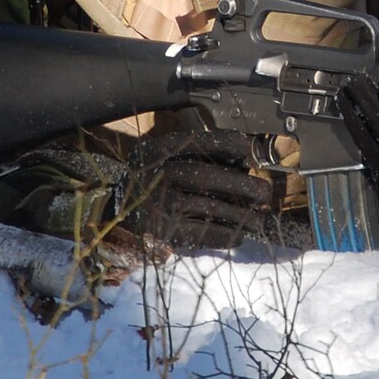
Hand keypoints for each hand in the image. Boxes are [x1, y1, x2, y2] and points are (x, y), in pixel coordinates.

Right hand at [117, 130, 284, 248]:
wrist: (114, 218)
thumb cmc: (149, 185)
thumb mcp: (162, 160)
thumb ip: (195, 155)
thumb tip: (245, 159)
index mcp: (158, 151)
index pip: (199, 142)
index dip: (228, 144)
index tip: (249, 151)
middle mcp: (158, 174)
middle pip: (208, 176)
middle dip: (243, 185)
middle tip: (264, 193)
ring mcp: (160, 204)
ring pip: (209, 207)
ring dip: (240, 215)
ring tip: (258, 219)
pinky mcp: (164, 231)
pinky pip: (201, 233)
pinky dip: (224, 235)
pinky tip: (238, 236)